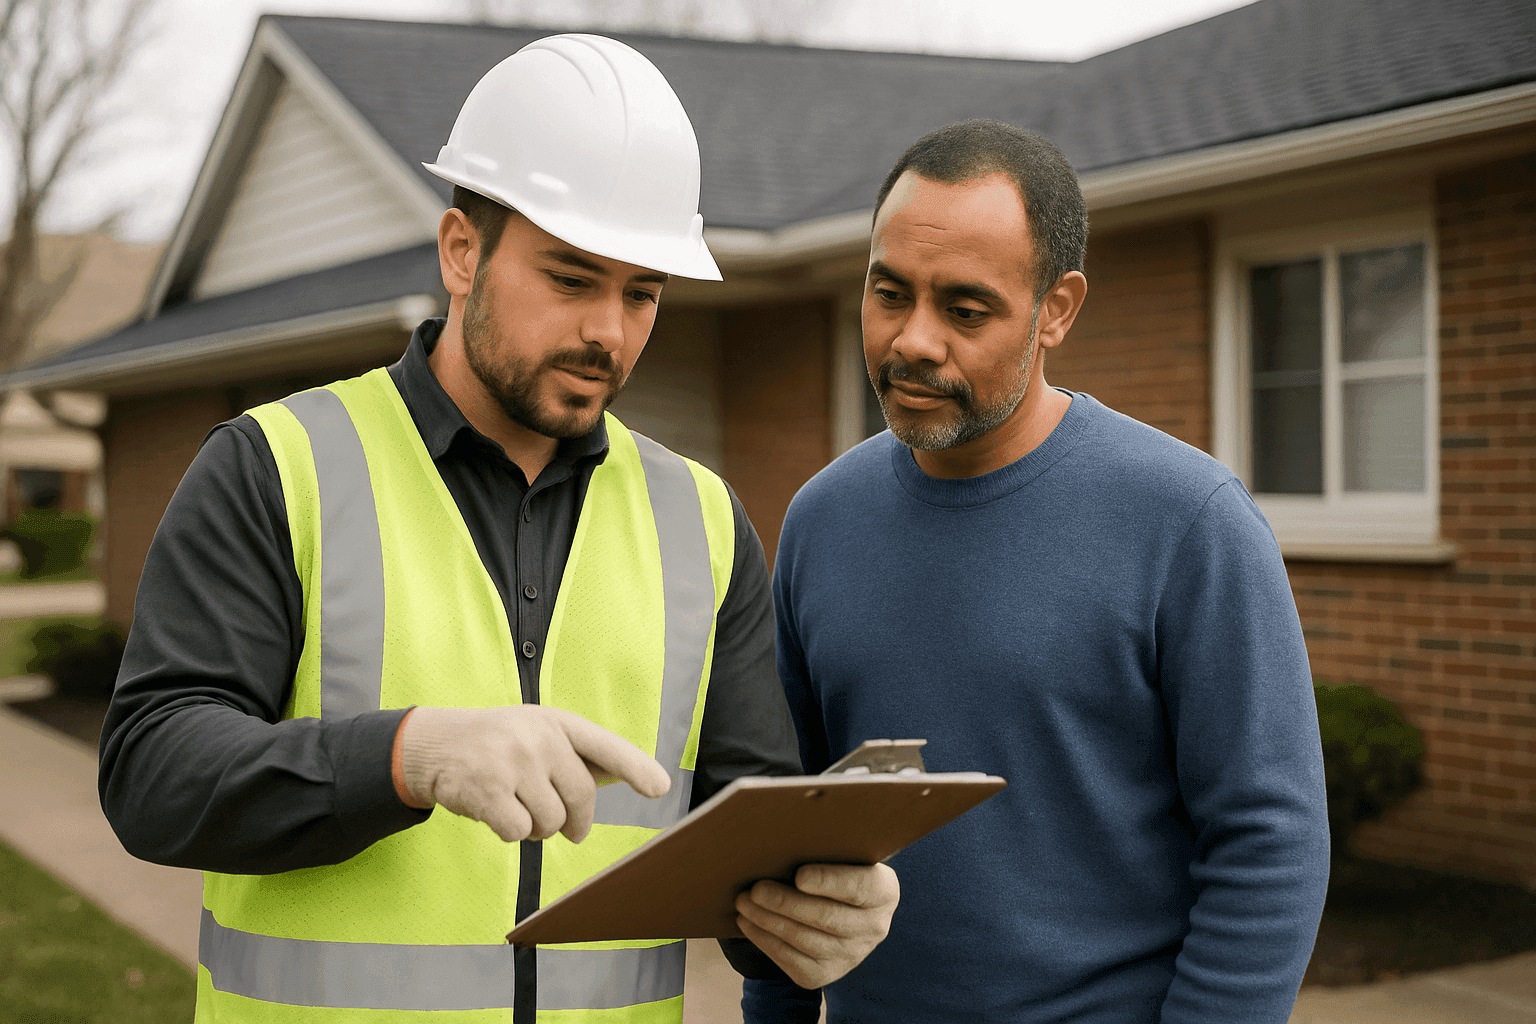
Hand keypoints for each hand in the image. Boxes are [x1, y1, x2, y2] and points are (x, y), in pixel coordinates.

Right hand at [397, 705, 669, 842]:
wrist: (433, 745)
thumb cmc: (497, 745)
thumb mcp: (538, 736)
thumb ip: (577, 758)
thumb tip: (629, 777)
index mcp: (556, 723)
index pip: (605, 746)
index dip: (635, 768)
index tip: (659, 787)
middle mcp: (538, 737)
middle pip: (580, 797)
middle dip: (575, 821)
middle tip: (567, 829)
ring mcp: (512, 761)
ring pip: (550, 821)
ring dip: (538, 829)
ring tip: (518, 809)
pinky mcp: (488, 789)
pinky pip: (520, 832)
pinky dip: (511, 833)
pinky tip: (495, 813)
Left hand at [734, 862, 899, 988]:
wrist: (837, 908)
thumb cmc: (833, 868)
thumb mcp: (841, 855)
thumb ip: (826, 850)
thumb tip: (784, 840)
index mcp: (884, 891)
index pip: (860, 887)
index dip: (829, 882)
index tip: (800, 875)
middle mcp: (874, 927)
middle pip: (827, 918)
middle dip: (786, 903)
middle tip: (755, 889)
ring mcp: (851, 955)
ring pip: (806, 942)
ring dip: (769, 922)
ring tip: (744, 903)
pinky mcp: (825, 974)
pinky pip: (792, 961)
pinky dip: (766, 941)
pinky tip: (748, 923)